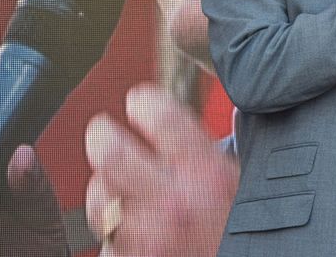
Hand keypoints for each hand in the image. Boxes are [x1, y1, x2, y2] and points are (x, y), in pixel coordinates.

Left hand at [84, 84, 238, 255]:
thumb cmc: (236, 229)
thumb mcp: (236, 180)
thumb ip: (204, 148)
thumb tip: (174, 116)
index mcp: (206, 175)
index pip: (160, 115)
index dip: (144, 100)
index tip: (140, 101)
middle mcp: (173, 203)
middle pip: (110, 150)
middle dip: (104, 134)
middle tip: (106, 131)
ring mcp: (146, 235)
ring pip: (99, 192)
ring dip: (106, 186)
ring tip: (123, 187)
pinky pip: (103, 232)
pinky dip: (111, 226)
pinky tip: (131, 223)